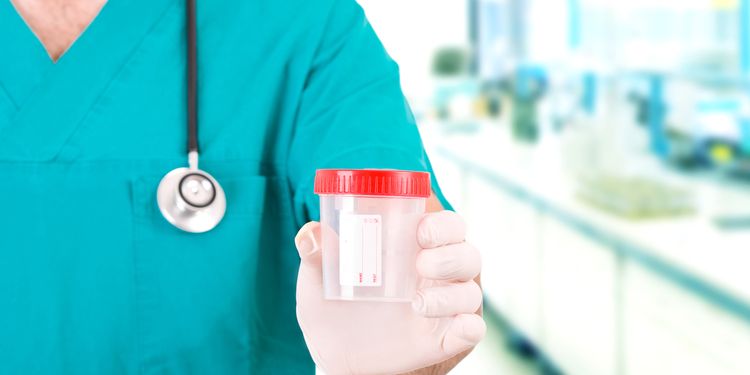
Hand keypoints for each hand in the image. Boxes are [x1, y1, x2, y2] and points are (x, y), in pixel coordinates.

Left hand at [295, 211, 484, 374]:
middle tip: (420, 262)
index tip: (421, 230)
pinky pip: (472, 330)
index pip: (448, 225)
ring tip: (417, 303)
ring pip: (471, 292)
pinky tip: (460, 328)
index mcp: (414, 247)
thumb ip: (315, 254)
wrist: (332, 353)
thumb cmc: (331, 305)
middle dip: (451, 255)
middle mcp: (436, 273)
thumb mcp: (319, 278)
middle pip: (468, 254)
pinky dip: (470, 328)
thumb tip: (310, 233)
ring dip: (452, 295)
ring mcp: (442, 306)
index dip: (444, 224)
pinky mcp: (443, 338)